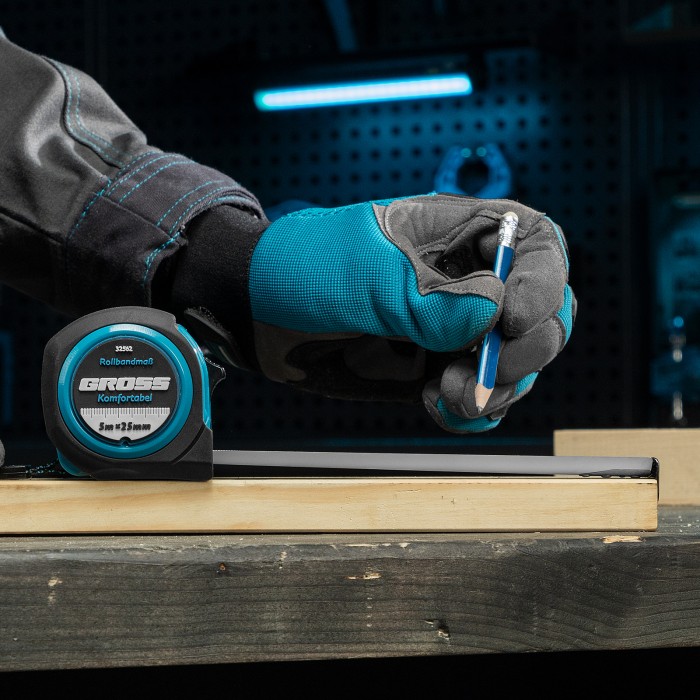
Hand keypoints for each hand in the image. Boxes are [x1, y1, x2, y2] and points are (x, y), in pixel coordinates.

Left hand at [177, 193, 575, 433]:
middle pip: (545, 314)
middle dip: (527, 349)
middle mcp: (469, 283)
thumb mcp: (366, 273)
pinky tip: (437, 406)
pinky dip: (472, 412)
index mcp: (461, 234)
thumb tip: (493, 314)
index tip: (514, 318)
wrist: (261, 312)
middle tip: (489, 369)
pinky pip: (480, 398)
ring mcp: (455, 332)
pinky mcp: (435, 370)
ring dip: (497, 388)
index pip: (539, 247)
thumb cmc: (308, 268)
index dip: (544, 282)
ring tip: (447, 394)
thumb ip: (430, 300)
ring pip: (517, 365)